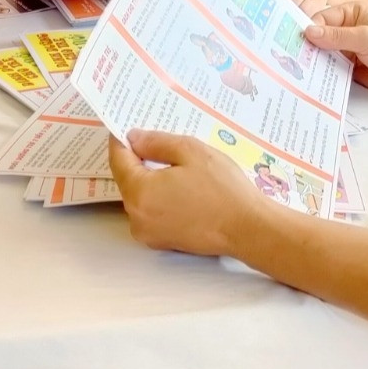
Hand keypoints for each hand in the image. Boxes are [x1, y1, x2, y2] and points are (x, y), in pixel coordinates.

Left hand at [110, 130, 263, 257]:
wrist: (249, 229)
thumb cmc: (223, 189)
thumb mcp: (191, 152)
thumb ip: (156, 143)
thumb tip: (133, 138)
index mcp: (139, 194)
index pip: (118, 161)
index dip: (121, 140)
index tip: (126, 126)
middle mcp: (137, 217)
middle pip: (128, 180)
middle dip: (139, 159)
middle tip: (157, 140)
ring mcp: (149, 234)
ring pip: (141, 196)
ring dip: (151, 179)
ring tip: (176, 163)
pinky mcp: (163, 242)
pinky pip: (152, 211)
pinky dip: (160, 196)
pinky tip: (182, 186)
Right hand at [304, 2, 367, 96]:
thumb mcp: (366, 38)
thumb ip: (337, 37)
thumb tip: (309, 32)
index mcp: (352, 12)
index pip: (323, 18)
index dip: (310, 29)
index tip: (296, 42)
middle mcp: (347, 29)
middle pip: (320, 36)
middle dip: (308, 46)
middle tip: (291, 57)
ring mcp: (347, 49)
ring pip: (322, 53)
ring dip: (313, 61)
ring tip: (296, 70)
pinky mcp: (348, 67)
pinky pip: (329, 69)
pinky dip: (321, 73)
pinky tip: (309, 80)